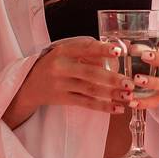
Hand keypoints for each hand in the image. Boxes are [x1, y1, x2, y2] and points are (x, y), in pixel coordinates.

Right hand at [6, 36, 134, 125]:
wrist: (29, 84)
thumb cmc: (53, 64)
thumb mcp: (64, 52)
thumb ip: (85, 52)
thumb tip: (116, 53)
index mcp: (62, 50)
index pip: (85, 48)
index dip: (102, 50)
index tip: (119, 52)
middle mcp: (61, 67)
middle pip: (90, 73)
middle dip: (112, 79)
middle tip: (130, 82)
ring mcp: (61, 84)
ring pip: (90, 90)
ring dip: (111, 94)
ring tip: (128, 96)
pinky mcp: (62, 99)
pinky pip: (86, 103)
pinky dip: (102, 106)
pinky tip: (117, 108)